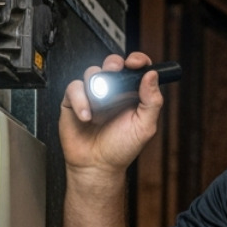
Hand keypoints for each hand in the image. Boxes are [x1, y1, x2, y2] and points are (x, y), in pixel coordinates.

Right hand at [59, 52, 163, 177]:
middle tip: (115, 71)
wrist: (97, 166)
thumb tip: (152, 77)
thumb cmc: (120, 149)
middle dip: (114, 63)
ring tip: (99, 106)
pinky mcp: (74, 101)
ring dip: (97, 85)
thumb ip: (152, 102)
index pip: (135, 69)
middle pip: (112, 64)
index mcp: (131, 95)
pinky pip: (74, 88)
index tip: (137, 63)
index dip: (137, 60)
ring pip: (92, 72)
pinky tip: (87, 116)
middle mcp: (112, 92)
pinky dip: (80, 100)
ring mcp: (93, 95)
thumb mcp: (144, 127)